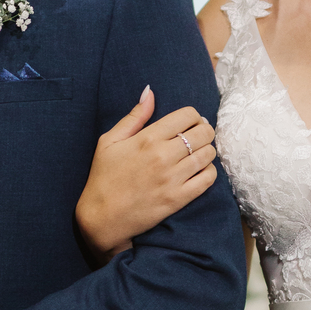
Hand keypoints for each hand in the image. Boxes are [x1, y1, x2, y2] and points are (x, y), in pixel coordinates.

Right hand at [76, 88, 217, 257]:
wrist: (102, 218)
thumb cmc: (104, 177)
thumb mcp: (110, 141)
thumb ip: (134, 116)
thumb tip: (150, 91)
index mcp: (147, 138)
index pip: (187, 115)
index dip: (193, 116)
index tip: (188, 123)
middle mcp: (163, 156)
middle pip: (203, 133)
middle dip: (204, 131)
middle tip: (197, 136)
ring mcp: (172, 178)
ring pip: (208, 154)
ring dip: (207, 150)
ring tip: (197, 153)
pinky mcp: (178, 199)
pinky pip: (208, 179)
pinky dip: (209, 172)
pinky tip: (199, 171)